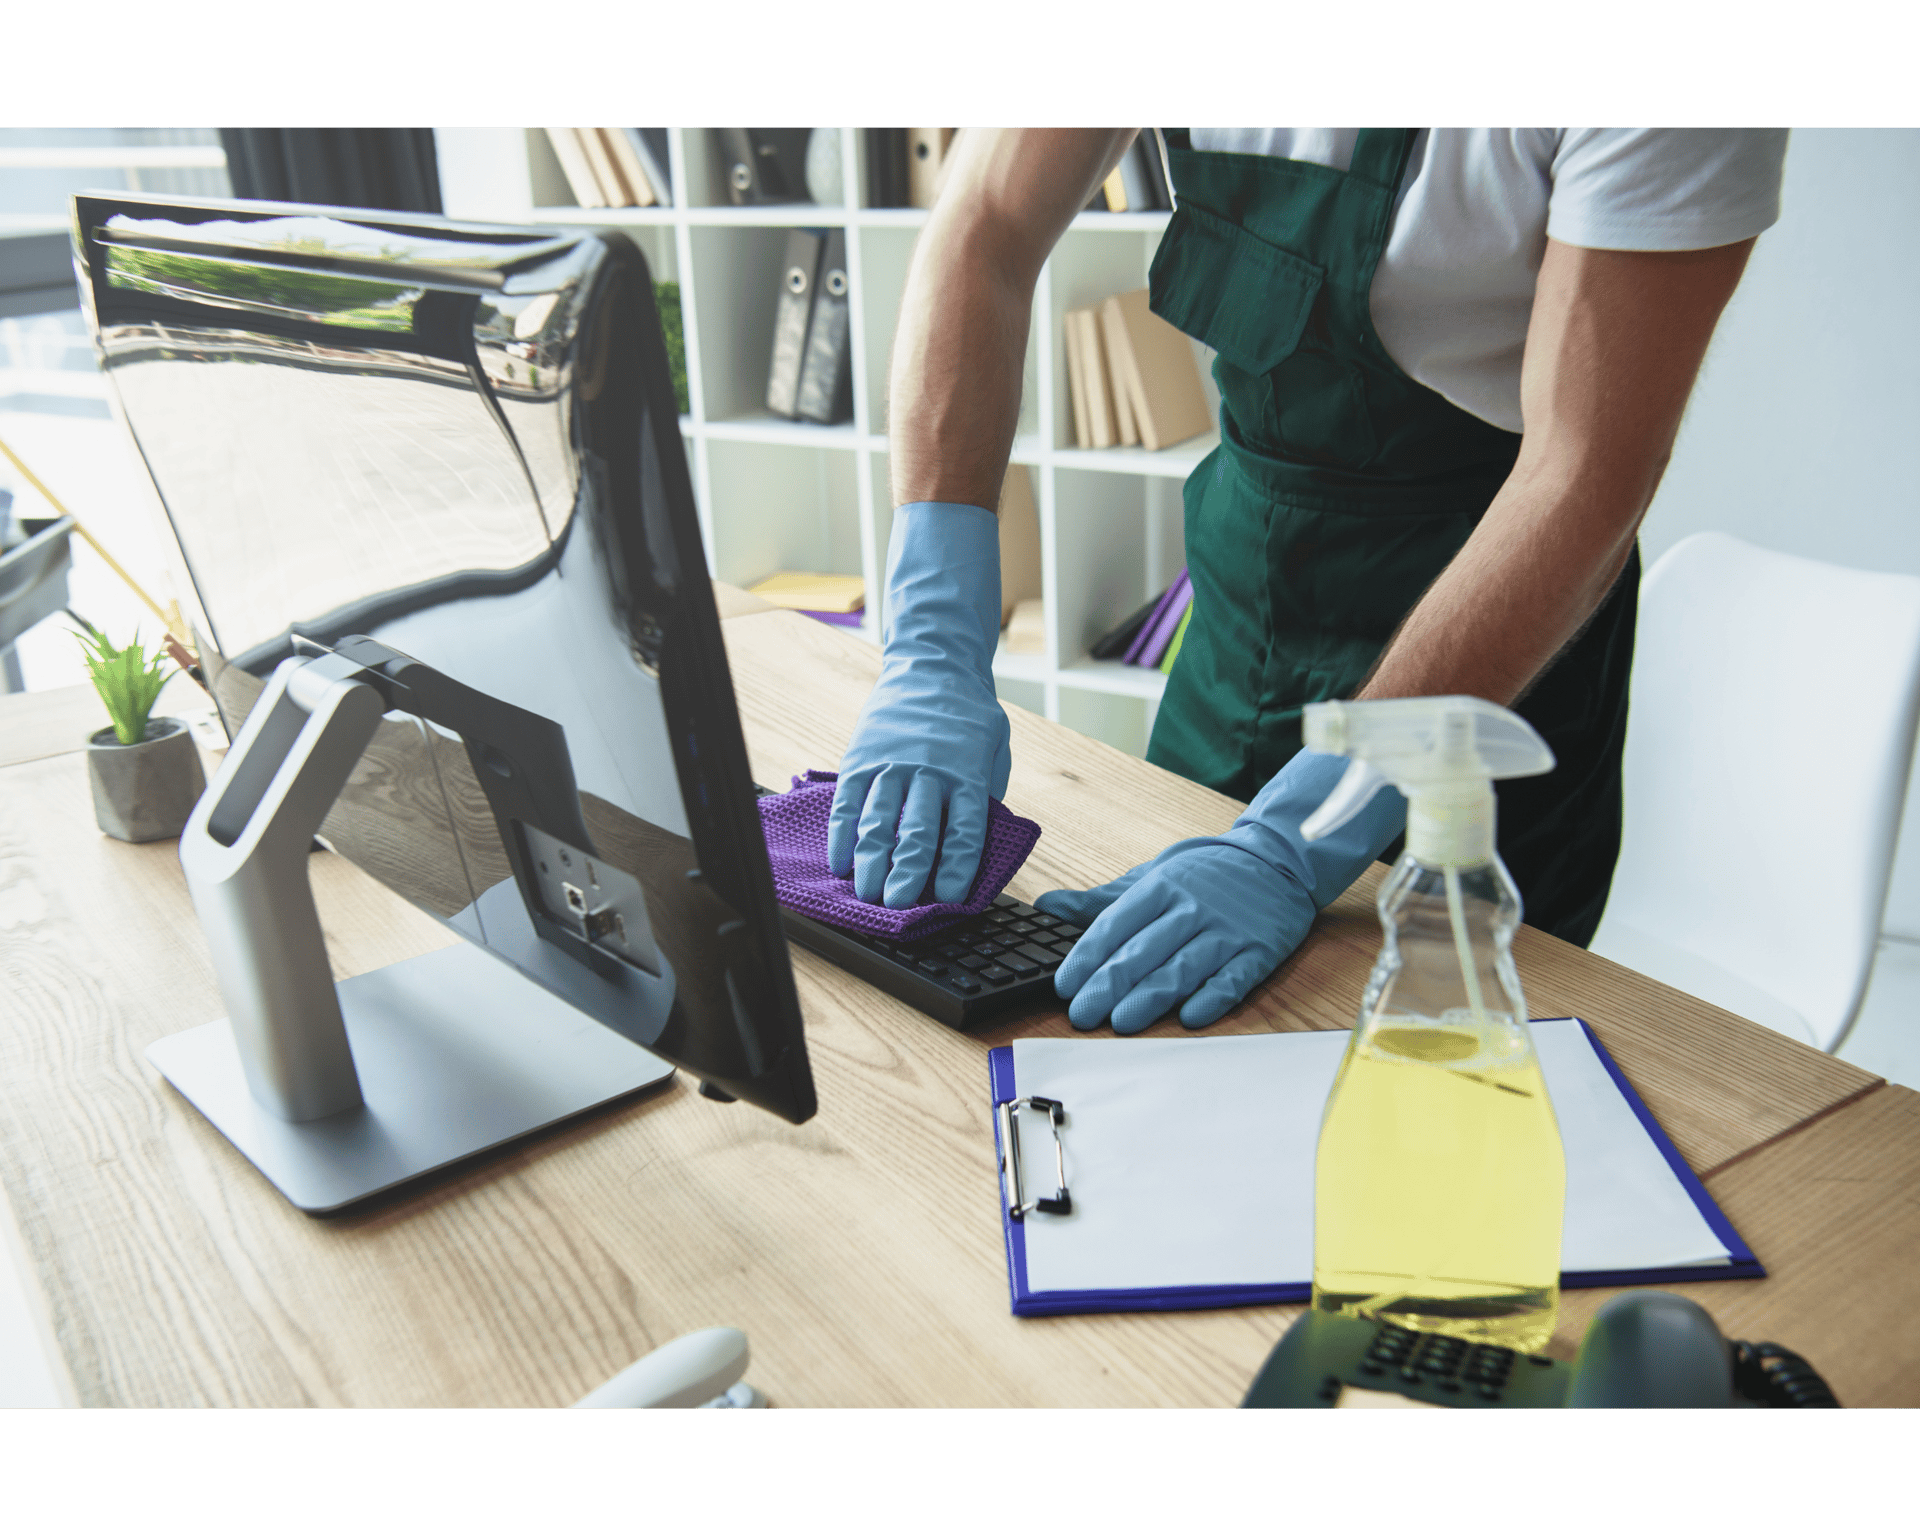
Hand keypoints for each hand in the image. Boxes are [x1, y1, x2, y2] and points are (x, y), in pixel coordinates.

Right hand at [828, 504, 1011, 907]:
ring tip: (866, 893)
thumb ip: (984, 796)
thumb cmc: (968, 718)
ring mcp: (891, 765)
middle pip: (917, 831)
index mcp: (968, 774)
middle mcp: (929, 771)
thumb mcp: (993, 751)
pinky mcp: (861, 759)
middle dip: (906, 873)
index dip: (956, 868)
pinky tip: (840, 862)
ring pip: (878, 820)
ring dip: (871, 861)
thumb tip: (974, 848)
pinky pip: (848, 803)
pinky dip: (842, 835)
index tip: (949, 899)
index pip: (964, 830)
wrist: (932, 666)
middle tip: (897, 906)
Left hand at [1037, 750, 1404, 1032]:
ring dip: (1151, 997)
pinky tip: (1191, 1017)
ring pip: (1182, 968)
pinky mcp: (1259, 952)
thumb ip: (1101, 900)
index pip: (1116, 925)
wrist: (1278, 862)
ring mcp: (1227, 931)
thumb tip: (1047, 907)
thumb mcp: (1151, 876)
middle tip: (1082, 1014)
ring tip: (1122, 1022)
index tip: (1064, 985)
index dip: (1087, 957)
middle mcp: (1191, 908)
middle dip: (1109, 985)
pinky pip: (1233, 978)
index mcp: (1160, 888)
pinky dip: (1212, 998)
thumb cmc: (1205, 875)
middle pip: (1144, 951)